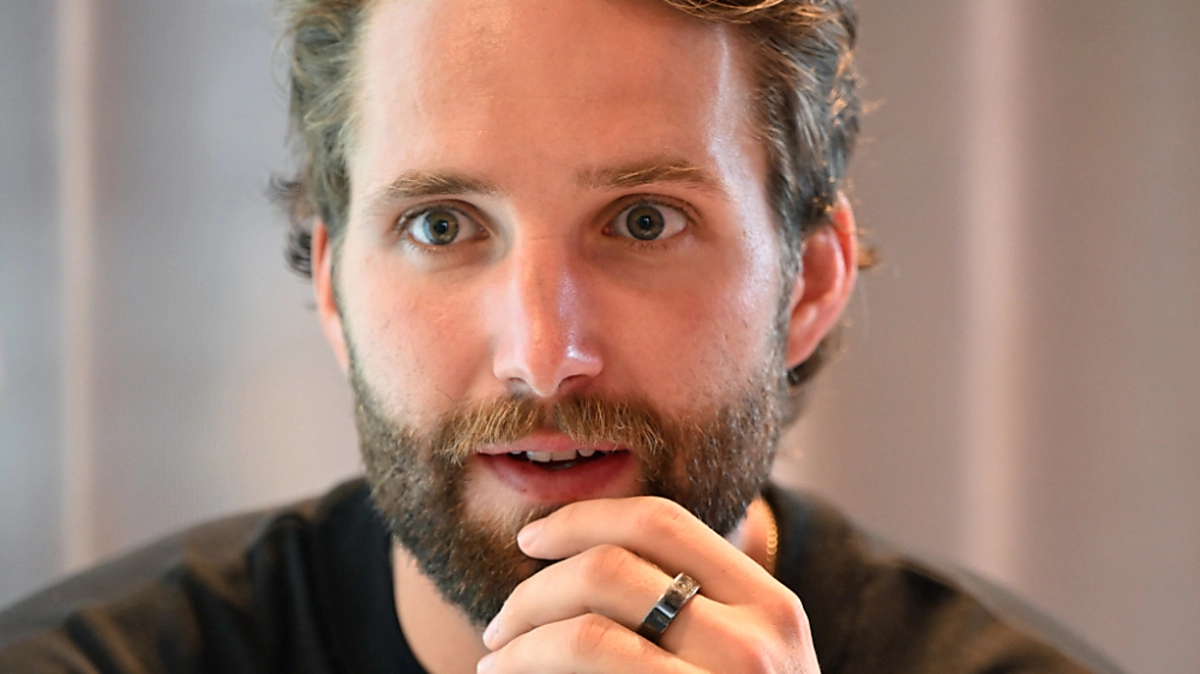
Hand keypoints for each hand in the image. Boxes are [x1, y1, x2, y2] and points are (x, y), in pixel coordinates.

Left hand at [477, 497, 819, 672]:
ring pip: (587, 633)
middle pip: (610, 570)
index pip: (661, 522)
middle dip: (534, 590)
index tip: (530, 539)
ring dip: (523, 638)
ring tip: (497, 659)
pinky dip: (535, 671)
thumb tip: (577, 560)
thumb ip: (699, 608)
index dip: (583, 518)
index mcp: (769, 604)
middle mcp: (754, 642)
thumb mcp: (751, 659)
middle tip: (501, 623)